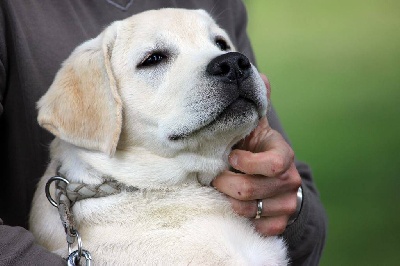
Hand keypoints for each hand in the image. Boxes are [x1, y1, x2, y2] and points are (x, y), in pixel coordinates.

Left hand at [212, 74, 301, 235]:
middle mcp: (289, 180)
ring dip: (227, 200)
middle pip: (250, 189)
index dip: (248, 163)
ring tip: (222, 188)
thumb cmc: (253, 149)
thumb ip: (256, 104)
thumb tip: (261, 76)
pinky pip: (259, 227)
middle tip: (215, 175)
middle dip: (224, 183)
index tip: (231, 157)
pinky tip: (235, 206)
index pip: (274, 163)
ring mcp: (286, 204)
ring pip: (249, 210)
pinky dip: (242, 219)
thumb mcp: (253, 126)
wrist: (265, 177)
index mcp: (282, 155)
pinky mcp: (280, 222)